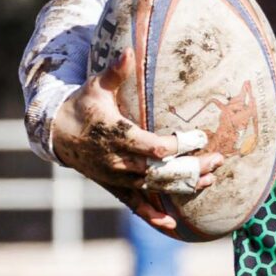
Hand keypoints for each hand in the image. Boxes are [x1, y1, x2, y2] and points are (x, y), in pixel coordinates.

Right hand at [49, 56, 224, 232]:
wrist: (56, 133)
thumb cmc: (82, 106)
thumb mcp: (96, 86)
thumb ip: (115, 72)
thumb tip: (128, 51)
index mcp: (117, 136)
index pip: (154, 146)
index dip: (179, 145)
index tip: (202, 138)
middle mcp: (119, 161)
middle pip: (161, 170)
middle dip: (192, 167)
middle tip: (219, 160)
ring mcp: (118, 177)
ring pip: (156, 187)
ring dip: (184, 186)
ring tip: (211, 180)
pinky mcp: (115, 187)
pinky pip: (135, 205)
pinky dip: (152, 216)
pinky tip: (172, 224)